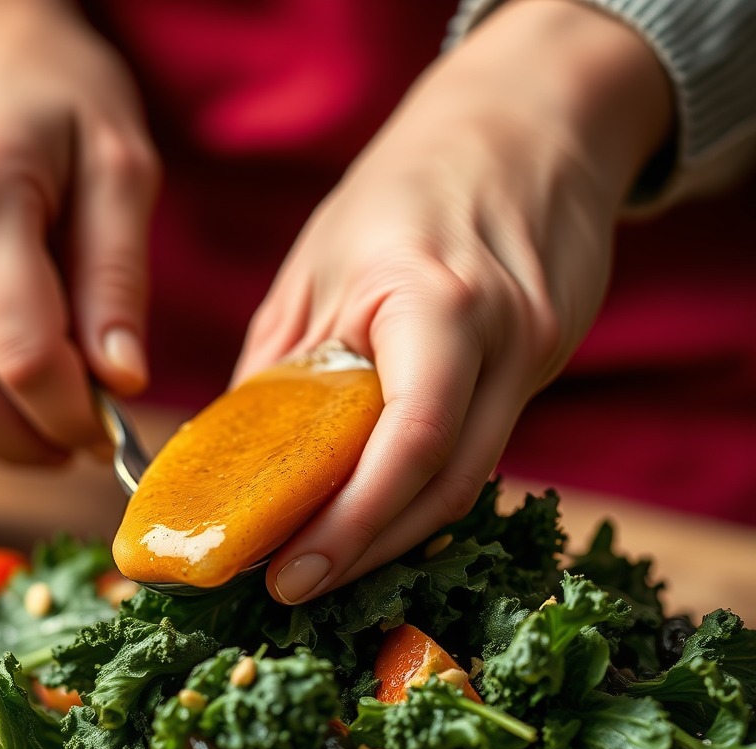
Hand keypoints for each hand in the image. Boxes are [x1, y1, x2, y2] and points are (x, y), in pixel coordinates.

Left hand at [234, 0, 672, 603]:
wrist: (526, 128)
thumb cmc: (404, 188)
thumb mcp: (315, 266)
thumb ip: (281, 369)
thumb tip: (238, 464)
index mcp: (435, 297)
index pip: (407, 440)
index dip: (348, 525)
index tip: (287, 573)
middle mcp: (502, 336)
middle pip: (443, 485)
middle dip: (364, 550)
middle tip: (293, 586)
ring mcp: (536, 354)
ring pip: (466, 481)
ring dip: (391, 533)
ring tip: (322, 560)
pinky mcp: (544, 368)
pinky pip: (477, 449)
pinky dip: (419, 489)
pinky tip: (374, 509)